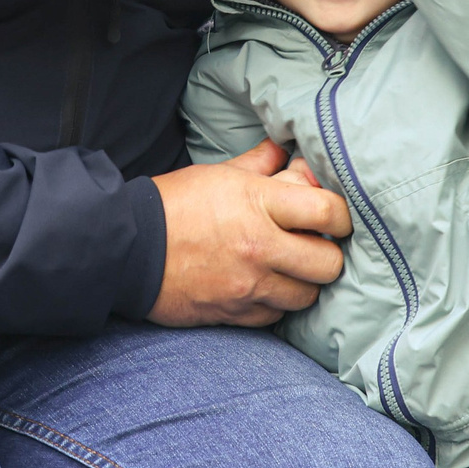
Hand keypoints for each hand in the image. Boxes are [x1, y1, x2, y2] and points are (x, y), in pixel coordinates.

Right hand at [150, 140, 351, 326]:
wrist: (126, 249)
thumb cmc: (172, 205)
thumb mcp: (217, 174)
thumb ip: (259, 164)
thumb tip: (285, 151)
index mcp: (258, 203)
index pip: (329, 211)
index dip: (342, 214)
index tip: (335, 216)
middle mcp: (260, 247)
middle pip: (329, 263)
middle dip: (327, 253)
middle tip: (313, 245)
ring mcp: (248, 285)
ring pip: (308, 295)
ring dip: (303, 282)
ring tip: (288, 268)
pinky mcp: (234, 313)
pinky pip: (276, 315)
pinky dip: (275, 303)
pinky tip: (262, 286)